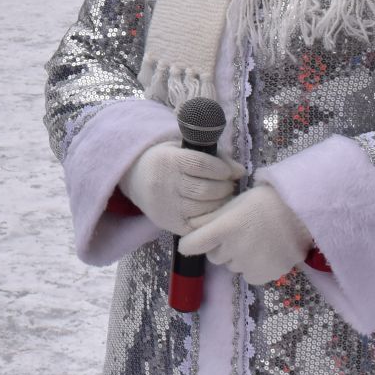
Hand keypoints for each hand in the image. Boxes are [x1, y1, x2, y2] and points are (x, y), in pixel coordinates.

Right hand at [117, 140, 240, 236]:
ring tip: (222, 197)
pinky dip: (211, 218)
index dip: (222, 169)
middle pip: (206, 189)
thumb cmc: (166, 161)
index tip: (230, 171)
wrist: (134, 178)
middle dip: (225, 188)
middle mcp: (165, 184)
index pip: (201, 165)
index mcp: (167, 160)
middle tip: (229, 186)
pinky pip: (199, 225)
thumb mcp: (183, 149)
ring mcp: (167, 206)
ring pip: (205, 208)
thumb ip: (211, 156)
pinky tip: (212, 210)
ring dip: (221, 203)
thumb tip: (240, 171)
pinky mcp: (169, 223)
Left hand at [180, 183, 312, 284]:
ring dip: (238, 258)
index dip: (189, 244)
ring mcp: (250, 264)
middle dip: (221, 248)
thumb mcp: (233, 205)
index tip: (193, 243)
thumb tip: (190, 228)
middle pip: (214, 257)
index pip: (191, 245)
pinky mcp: (265, 275)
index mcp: (224, 227)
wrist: (299, 212)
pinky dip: (253, 268)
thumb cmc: (262, 203)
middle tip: (237, 235)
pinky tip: (264, 253)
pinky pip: (249, 276)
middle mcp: (234, 248)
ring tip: (255, 241)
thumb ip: (211, 219)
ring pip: (232, 266)